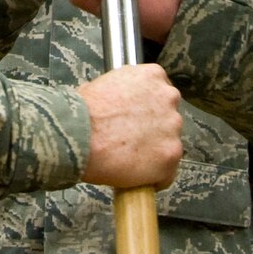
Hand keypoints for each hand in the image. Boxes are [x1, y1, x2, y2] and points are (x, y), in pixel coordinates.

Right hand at [76, 64, 181, 188]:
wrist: (79, 135)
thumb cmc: (83, 111)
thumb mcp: (101, 84)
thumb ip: (121, 91)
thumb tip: (116, 104)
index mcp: (153, 76)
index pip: (160, 91)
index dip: (147, 108)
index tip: (138, 119)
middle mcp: (168, 98)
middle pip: (168, 117)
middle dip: (154, 129)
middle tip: (132, 140)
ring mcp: (173, 128)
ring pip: (169, 143)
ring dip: (155, 152)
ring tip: (130, 160)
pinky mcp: (171, 155)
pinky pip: (167, 171)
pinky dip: (155, 176)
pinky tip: (136, 177)